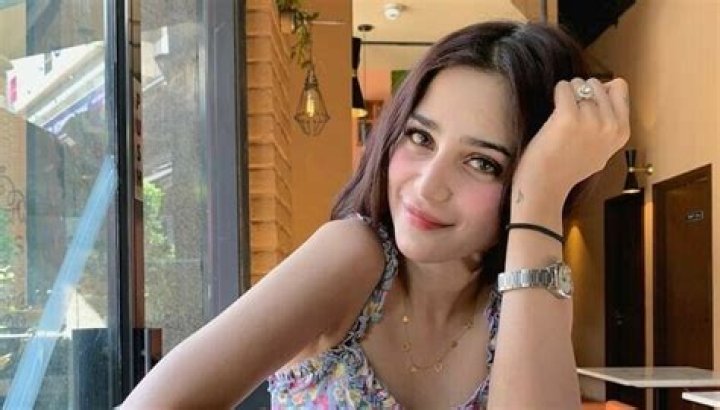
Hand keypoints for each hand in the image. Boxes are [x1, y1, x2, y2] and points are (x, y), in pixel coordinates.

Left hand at [513, 78, 630, 197]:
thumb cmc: (568, 168)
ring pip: (579, 84)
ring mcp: (591, 121)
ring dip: (567, 93)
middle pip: (597, 84)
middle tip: (570, 114)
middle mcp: (610, 125)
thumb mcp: (603, 150)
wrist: (546, 185)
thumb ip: (610, 124)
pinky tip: (554, 111)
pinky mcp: (568, 118)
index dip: (601, 91)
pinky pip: (563, 88)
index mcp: (622, 132)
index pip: (619, 87)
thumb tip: (610, 86)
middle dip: (581, 92)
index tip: (587, 104)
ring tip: (560, 117)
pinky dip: (557, 93)